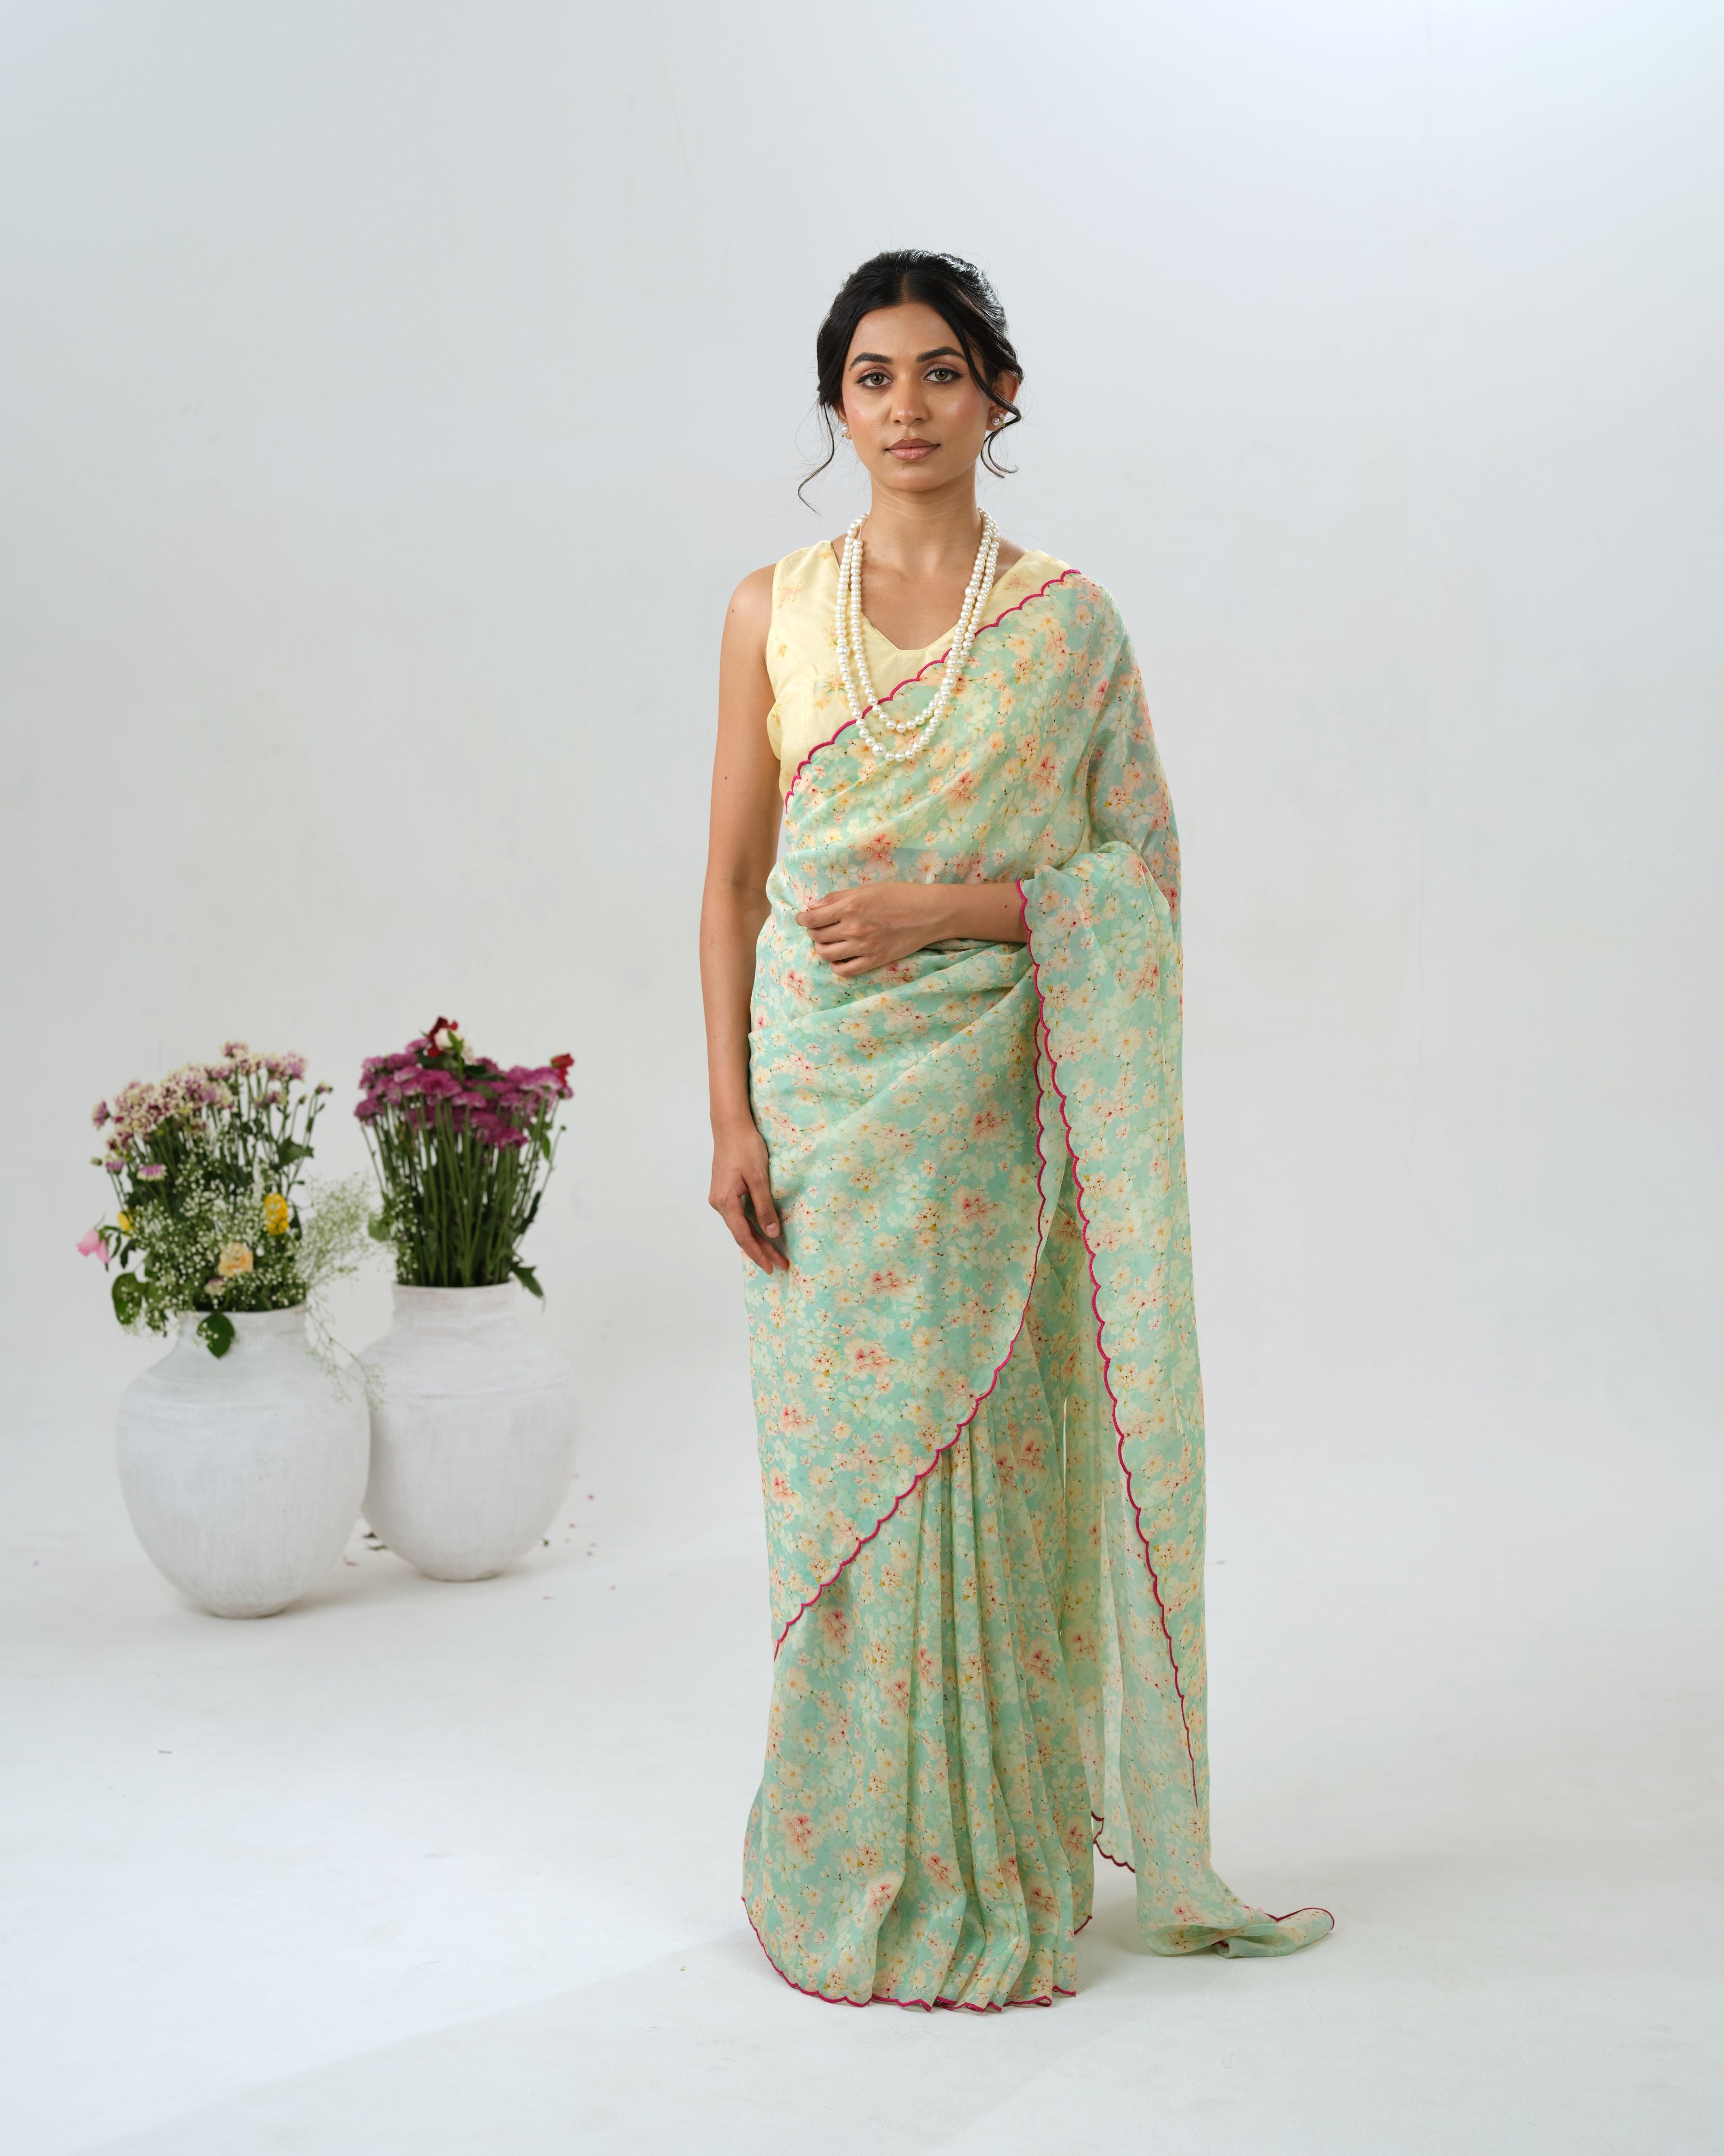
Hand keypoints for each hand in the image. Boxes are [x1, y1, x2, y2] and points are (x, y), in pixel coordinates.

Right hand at [709, 1115, 788, 1272]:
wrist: (730, 1125)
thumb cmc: (745, 1147)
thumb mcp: (759, 1178)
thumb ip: (765, 1207)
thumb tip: (772, 1234)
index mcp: (725, 1202)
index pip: (744, 1236)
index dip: (759, 1253)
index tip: (773, 1266)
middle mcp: (719, 1203)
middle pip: (741, 1234)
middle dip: (761, 1250)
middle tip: (780, 1264)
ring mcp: (720, 1197)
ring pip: (740, 1225)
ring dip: (757, 1239)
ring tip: (774, 1253)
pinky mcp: (724, 1190)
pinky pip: (738, 1215)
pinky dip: (751, 1226)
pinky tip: (761, 1232)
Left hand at [794, 882, 952, 976]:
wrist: (929, 913)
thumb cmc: (899, 895)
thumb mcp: (867, 889)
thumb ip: (838, 898)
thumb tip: (813, 907)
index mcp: (849, 907)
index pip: (812, 920)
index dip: (802, 920)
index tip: (803, 919)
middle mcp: (853, 928)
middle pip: (817, 937)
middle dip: (813, 932)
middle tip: (820, 928)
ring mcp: (863, 947)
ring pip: (826, 954)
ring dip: (822, 948)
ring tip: (828, 942)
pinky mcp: (874, 960)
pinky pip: (844, 970)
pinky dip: (836, 965)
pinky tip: (839, 958)